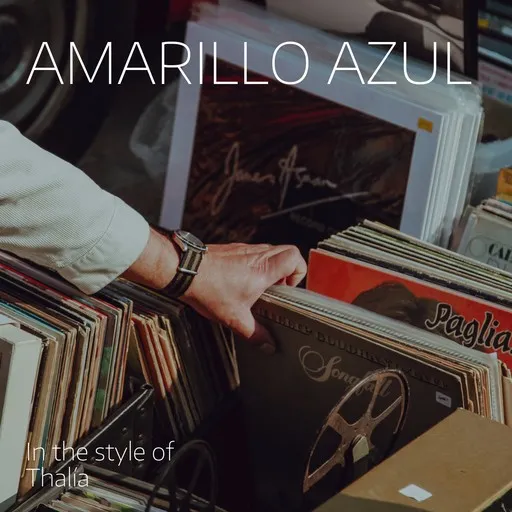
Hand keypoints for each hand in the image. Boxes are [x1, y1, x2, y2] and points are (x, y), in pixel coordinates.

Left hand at [181, 243, 306, 353]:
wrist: (184, 270)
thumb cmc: (208, 288)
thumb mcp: (235, 318)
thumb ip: (255, 333)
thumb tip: (268, 344)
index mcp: (263, 269)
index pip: (295, 257)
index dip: (299, 272)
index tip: (289, 288)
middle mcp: (257, 255)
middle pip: (286, 251)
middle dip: (288, 270)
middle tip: (278, 288)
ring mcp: (244, 249)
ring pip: (269, 251)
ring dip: (270, 267)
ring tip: (260, 287)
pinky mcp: (232, 249)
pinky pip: (252, 252)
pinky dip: (254, 264)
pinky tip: (241, 282)